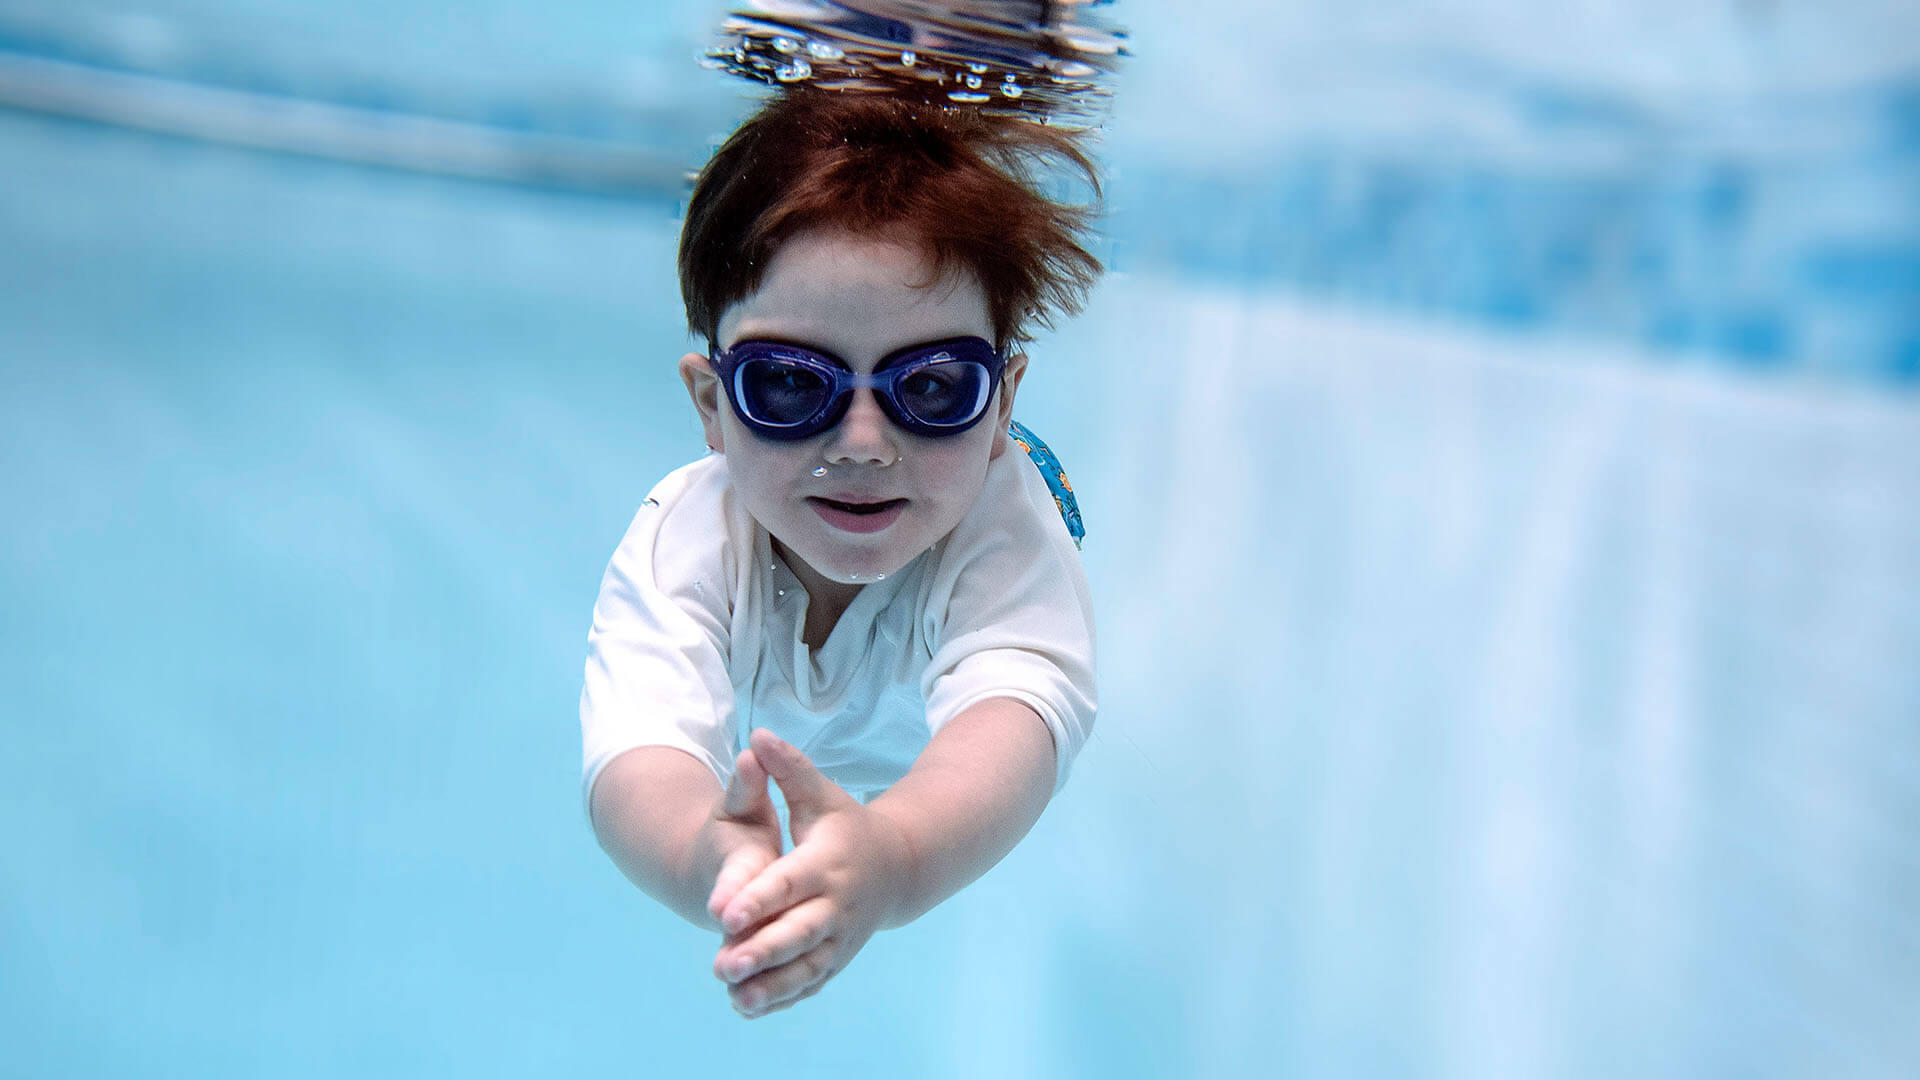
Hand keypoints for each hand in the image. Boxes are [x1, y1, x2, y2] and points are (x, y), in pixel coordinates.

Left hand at [712, 729, 914, 1018]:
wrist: (900, 866)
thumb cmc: (847, 826)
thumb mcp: (821, 794)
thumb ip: (789, 769)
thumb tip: (758, 735)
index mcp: (827, 863)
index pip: (789, 883)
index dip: (758, 899)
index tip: (725, 913)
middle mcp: (836, 904)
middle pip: (797, 933)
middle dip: (761, 951)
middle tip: (721, 965)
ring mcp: (840, 937)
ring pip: (805, 966)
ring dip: (772, 985)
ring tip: (734, 999)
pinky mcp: (838, 958)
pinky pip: (810, 982)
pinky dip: (783, 997)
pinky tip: (747, 1007)